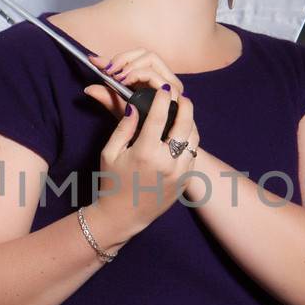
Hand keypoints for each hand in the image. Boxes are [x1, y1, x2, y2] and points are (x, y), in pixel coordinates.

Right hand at [83, 47, 200, 239]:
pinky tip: (182, 134)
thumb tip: (135, 104)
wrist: (123, 215)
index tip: (164, 88)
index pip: (160, 115)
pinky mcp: (185, 180)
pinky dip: (190, 140)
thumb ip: (123, 127)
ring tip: (183, 113)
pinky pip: (193, 154)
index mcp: (145, 152)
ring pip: (194, 138)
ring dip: (190, 122)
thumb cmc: (112, 182)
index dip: (164, 97)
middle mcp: (166, 162)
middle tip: (181, 96)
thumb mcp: (110, 153)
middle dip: (185, 105)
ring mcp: (179, 173)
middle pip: (185, 123)